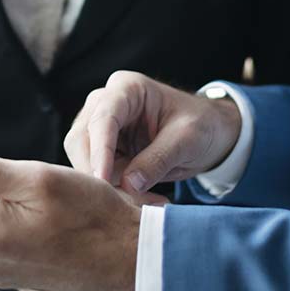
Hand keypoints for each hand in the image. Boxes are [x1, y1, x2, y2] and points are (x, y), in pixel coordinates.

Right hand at [64, 71, 241, 195]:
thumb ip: (158, 159)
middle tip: (131, 202)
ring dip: (109, 186)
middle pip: (81, 140)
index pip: (103, 118)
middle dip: (100, 173)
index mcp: (126, 88)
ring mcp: (99, 126)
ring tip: (146, 201)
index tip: (103, 179)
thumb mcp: (187, 139)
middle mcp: (105, 103)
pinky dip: (115, 190)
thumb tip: (128, 184)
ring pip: (84, 161)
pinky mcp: (102, 150)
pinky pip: (96, 174)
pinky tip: (141, 198)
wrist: (207, 133)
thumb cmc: (200, 124)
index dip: (100, 150)